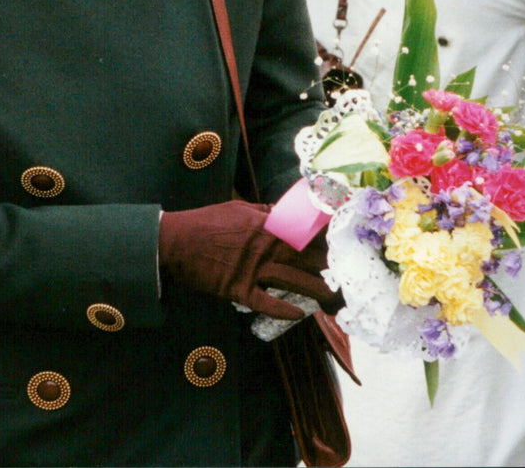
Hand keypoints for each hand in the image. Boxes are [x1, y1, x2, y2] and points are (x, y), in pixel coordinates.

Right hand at [159, 200, 341, 319]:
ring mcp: (252, 269)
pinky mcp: (239, 289)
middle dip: (328, 264)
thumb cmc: (205, 222)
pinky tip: (298, 315)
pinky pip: (266, 302)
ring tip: (334, 298)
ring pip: (292, 280)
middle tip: (348, 272)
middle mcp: (263, 246)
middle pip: (303, 256)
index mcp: (263, 224)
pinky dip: (283, 308)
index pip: (301, 229)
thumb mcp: (236, 207)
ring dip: (315, 290)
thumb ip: (262, 211)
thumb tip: (282, 211)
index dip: (324, 235)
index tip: (343, 239)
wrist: (176, 242)